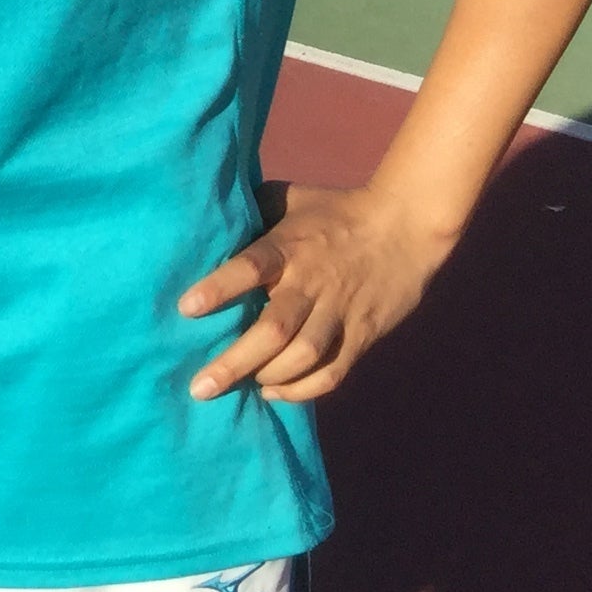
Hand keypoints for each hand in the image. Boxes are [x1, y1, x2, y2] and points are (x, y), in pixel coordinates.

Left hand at [179, 182, 451, 404]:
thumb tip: (207, 222)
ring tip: (243, 385)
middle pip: (274, 328)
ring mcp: (339, 311)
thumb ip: (252, 212)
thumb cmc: (334, 211)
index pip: (250, 267)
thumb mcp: (289, 199)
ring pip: (304, 356)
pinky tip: (275, 392)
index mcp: (289, 247)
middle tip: (200, 387)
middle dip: (235, 362)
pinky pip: (333, 372)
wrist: (405, 226)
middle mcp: (312, 282)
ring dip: (270, 376)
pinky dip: (303, 389)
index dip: (219, 288)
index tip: (186, 308)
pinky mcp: (362, 334)